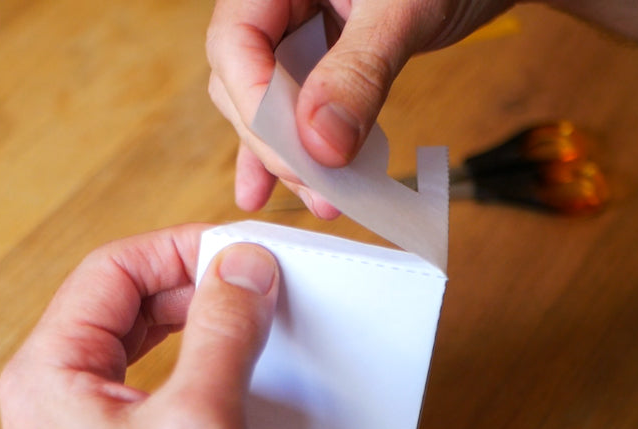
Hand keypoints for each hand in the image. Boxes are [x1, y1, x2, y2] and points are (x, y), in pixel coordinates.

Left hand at [0, 224, 279, 428]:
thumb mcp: (199, 424)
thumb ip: (224, 333)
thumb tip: (245, 264)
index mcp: (50, 367)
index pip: (113, 269)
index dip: (180, 249)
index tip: (241, 250)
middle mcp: (53, 389)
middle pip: (125, 303)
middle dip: (195, 287)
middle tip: (259, 288)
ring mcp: (76, 426)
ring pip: (139, 344)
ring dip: (197, 327)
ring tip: (254, 328)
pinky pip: (148, 385)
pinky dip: (192, 369)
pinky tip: (232, 378)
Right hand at [206, 0, 513, 216]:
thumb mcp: (403, 11)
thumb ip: (358, 71)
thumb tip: (320, 144)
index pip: (234, 42)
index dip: (254, 102)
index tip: (296, 153)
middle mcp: (276, 2)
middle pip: (242, 79)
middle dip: (277, 140)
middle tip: (318, 183)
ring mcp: (295, 29)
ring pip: (268, 101)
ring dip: (289, 156)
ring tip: (322, 199)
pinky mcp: (320, 56)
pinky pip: (296, 105)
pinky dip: (298, 147)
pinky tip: (285, 189)